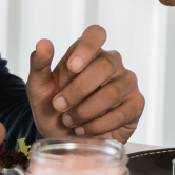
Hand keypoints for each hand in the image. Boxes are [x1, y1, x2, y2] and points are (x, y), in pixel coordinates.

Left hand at [24, 24, 144, 142]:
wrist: (64, 140)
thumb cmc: (54, 109)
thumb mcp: (38, 88)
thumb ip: (39, 64)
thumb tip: (43, 43)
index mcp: (88, 53)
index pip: (96, 34)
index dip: (86, 47)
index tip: (72, 67)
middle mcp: (112, 64)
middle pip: (104, 65)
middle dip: (78, 90)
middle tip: (59, 106)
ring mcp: (127, 83)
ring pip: (112, 91)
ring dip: (85, 111)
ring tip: (70, 121)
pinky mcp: (136, 105)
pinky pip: (122, 113)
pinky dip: (98, 125)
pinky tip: (84, 129)